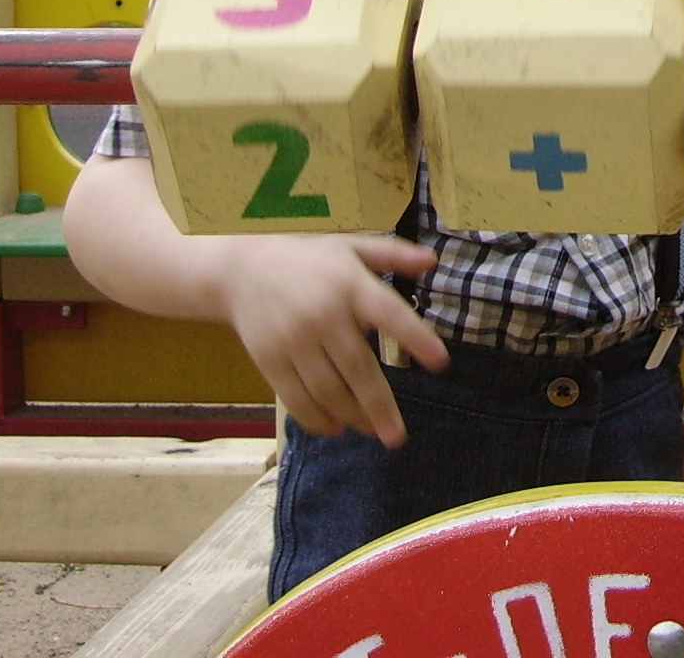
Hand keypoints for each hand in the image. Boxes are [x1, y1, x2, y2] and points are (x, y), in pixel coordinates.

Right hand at [213, 234, 450, 446]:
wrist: (241, 271)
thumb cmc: (308, 260)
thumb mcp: (350, 246)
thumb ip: (393, 254)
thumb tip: (434, 260)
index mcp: (349, 284)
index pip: (389, 313)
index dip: (415, 337)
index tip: (441, 362)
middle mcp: (323, 314)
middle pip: (357, 368)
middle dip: (379, 406)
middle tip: (397, 437)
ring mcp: (294, 340)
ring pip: (327, 390)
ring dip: (351, 416)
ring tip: (371, 431)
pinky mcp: (270, 360)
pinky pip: (295, 398)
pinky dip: (315, 419)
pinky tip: (334, 428)